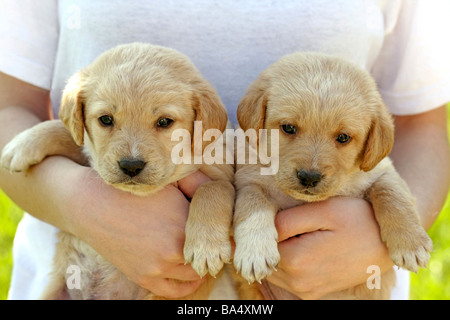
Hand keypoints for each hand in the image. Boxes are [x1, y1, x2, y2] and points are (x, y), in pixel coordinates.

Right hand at [69, 166, 210, 297]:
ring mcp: (158, 267)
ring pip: (195, 275)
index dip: (224, 235)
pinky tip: (192, 278)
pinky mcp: (143, 277)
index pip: (218, 237)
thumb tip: (220, 192)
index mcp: (184, 223)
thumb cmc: (133, 192)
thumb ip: (197, 189)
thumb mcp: (169, 185)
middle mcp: (174, 249)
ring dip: (202, 267)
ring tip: (203, 257)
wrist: (92, 205)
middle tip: (216, 246)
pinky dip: (187, 286)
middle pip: (209, 257)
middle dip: (214, 251)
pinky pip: (175, 291)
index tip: (228, 235)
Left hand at [267, 197, 393, 299]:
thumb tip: (264, 225)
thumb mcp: (325, 210)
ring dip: (276, 250)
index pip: (260, 242)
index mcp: (297, 260)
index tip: (276, 210)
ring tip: (296, 230)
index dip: (264, 223)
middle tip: (286, 219)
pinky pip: (284, 277)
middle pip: (264, 258)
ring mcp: (305, 290)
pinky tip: (301, 244)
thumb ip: (289, 219)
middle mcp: (297, 282)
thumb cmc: (358, 220)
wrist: (387, 245)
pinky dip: (285, 262)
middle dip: (268, 239)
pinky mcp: (311, 293)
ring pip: (272, 268)